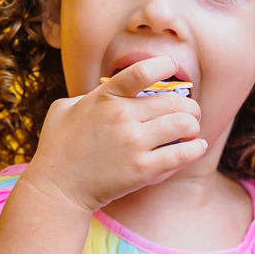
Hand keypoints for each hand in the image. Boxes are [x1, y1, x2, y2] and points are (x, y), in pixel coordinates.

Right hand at [22, 56, 205, 213]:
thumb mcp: (64, 108)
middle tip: (190, 113)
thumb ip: (89, 95)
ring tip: (191, 131)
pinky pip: (181, 154)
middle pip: (175, 102)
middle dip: (189, 106)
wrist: (57, 188)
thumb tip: (109, 92)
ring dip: (193, 126)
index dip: (163, 65)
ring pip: (184, 125)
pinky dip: (195, 149)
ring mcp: (133, 143)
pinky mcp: (142, 169)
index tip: (172, 66)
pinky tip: (196, 147)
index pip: (142, 72)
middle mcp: (122, 116)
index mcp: (105, 97)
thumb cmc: (58, 147)